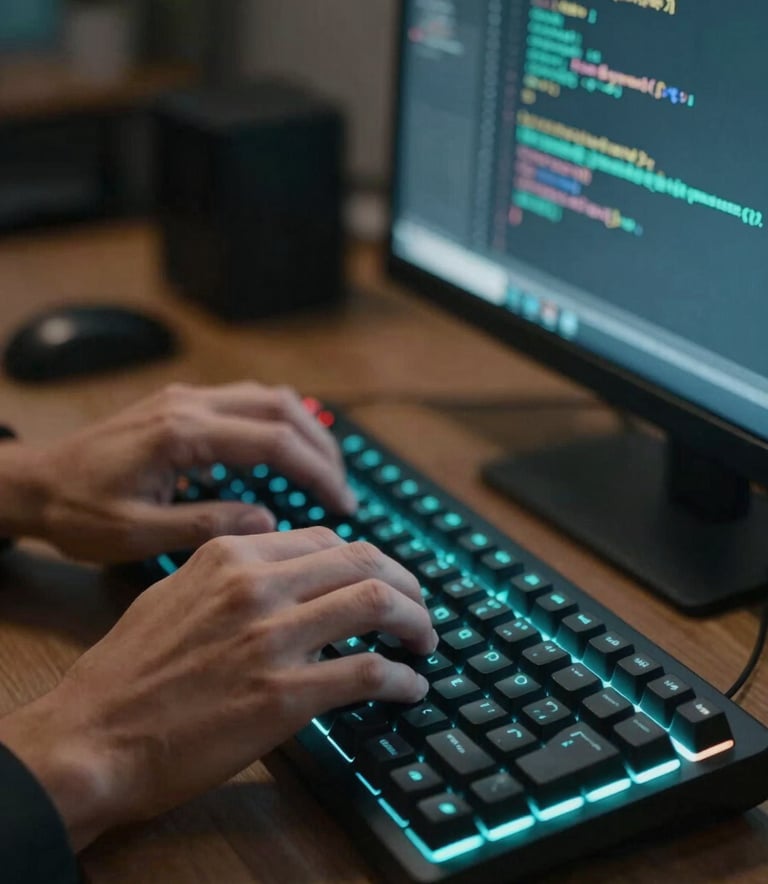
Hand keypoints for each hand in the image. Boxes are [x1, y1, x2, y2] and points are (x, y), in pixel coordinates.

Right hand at [0, 528, 435, 850]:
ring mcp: (272, 638)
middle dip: (406, 584)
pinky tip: (409, 688)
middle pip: (364, 562)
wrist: (91, 735)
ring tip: (425, 641)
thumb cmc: (127, 670)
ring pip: (376, 603)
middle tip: (419, 608)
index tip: (383, 580)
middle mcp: (258, 585)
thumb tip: (283, 564)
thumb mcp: (175, 593)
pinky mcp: (283, 695)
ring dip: (416, 622)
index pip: (328, 541)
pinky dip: (401, 677)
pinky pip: (368, 672)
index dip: (368, 560)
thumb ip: (232, 571)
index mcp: (232, 555)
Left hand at [9, 382, 356, 562]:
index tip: (342, 505)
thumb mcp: (137, 534)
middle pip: (282, 408)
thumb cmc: (76, 511)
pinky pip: (246, 401)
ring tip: (324, 471)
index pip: (273, 442)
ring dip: (303, 430)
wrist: (33, 484)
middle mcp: (189, 405)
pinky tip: (283, 454)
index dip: (317, 473)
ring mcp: (185, 399)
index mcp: (181, 434)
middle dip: (321, 448)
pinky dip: (277, 424)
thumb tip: (267, 520)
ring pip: (267, 397)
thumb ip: (207, 525)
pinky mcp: (181, 405)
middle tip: (343, 489)